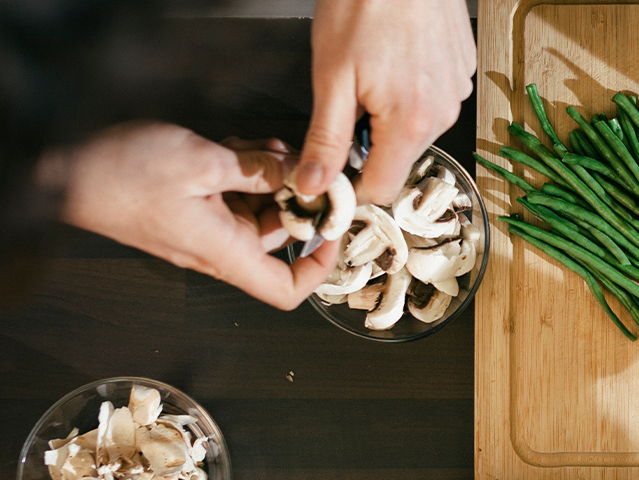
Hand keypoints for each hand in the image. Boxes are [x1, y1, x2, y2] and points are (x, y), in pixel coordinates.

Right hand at [60, 122, 337, 309]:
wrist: (62, 168)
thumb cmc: (122, 174)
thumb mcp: (202, 163)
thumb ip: (258, 171)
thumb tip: (299, 176)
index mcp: (223, 250)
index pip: (285, 290)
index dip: (319, 268)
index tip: (334, 231)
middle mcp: (217, 245)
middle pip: (279, 235)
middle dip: (297, 198)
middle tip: (306, 163)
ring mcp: (203, 225)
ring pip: (258, 207)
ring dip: (271, 177)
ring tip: (269, 147)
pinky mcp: (190, 204)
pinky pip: (232, 193)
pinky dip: (245, 170)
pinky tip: (242, 146)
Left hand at [300, 0, 475, 203]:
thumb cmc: (364, 6)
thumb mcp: (331, 77)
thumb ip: (325, 140)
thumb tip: (313, 186)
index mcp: (410, 122)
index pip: (382, 189)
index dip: (350, 187)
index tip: (329, 172)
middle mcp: (443, 113)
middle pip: (400, 158)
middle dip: (369, 145)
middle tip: (344, 105)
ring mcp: (456, 91)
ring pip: (417, 129)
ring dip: (391, 117)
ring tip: (372, 74)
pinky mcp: (462, 71)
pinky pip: (433, 100)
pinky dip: (411, 92)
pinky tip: (395, 61)